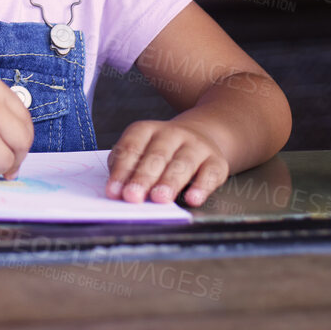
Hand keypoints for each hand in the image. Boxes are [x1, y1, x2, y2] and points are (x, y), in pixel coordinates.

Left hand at [106, 119, 229, 205]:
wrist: (203, 135)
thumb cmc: (163, 151)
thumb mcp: (142, 151)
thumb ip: (129, 168)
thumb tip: (118, 191)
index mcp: (147, 130)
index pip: (131, 147)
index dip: (122, 170)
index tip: (113, 192)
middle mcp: (172, 134)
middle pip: (156, 155)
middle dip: (143, 177)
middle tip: (132, 196)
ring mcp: (196, 146)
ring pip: (182, 163)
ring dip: (169, 182)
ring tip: (159, 199)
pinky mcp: (217, 161)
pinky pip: (210, 174)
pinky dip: (201, 187)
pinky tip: (192, 199)